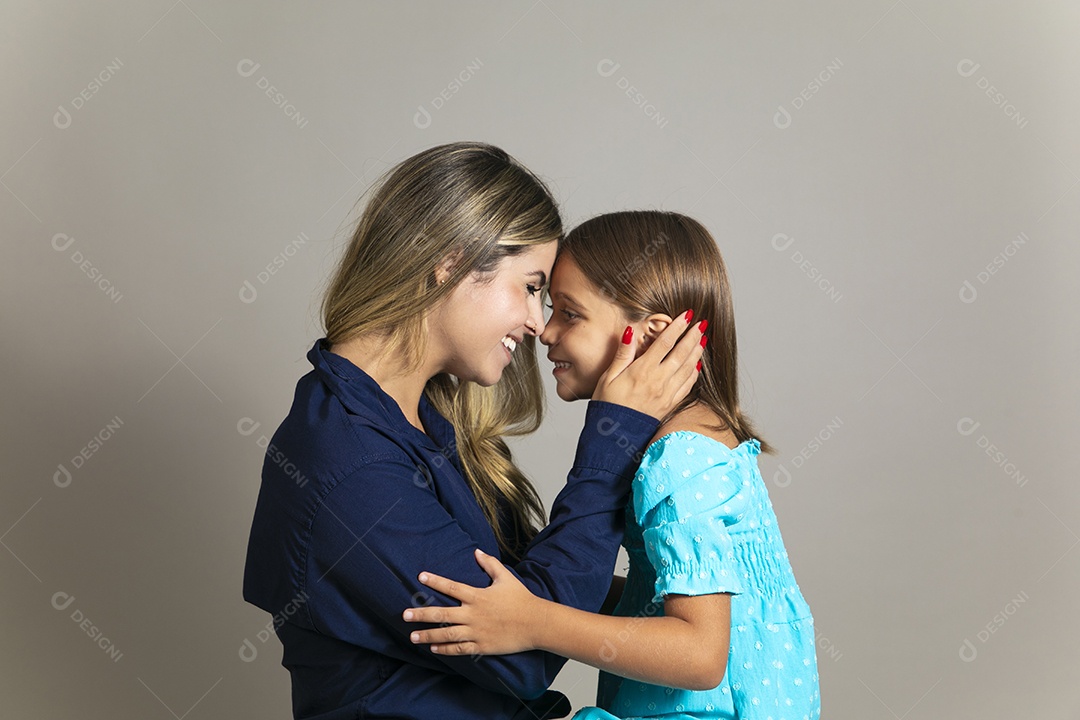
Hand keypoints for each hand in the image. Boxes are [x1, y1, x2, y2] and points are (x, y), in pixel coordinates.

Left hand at [403, 548, 543, 655]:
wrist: (536, 623)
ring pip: (447, 634)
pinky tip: (434, 648)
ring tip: (413, 636)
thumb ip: (489, 564)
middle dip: (422, 614)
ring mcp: (477, 632)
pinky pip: (460, 649)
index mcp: (478, 596)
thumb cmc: (521, 599)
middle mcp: (474, 614)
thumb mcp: (505, 578)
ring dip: (428, 635)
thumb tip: (477, 552)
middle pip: (442, 613)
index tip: (420, 577)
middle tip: (405, 615)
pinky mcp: (482, 646)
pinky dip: (445, 649)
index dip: (435, 581)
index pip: (451, 586)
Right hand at [592, 309, 705, 419]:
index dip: (677, 327)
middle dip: (693, 336)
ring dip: (697, 352)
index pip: (664, 343)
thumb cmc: (608, 406)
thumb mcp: (608, 377)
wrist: (614, 437)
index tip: (686, 315)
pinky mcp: (670, 405)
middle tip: (702, 323)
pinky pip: (687, 386)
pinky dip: (694, 374)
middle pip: (681, 353)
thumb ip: (622, 354)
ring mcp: (667, 393)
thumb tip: (630, 331)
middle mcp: (659, 381)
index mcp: (643, 370)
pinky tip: (696, 366)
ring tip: (703, 339)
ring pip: (688, 368)